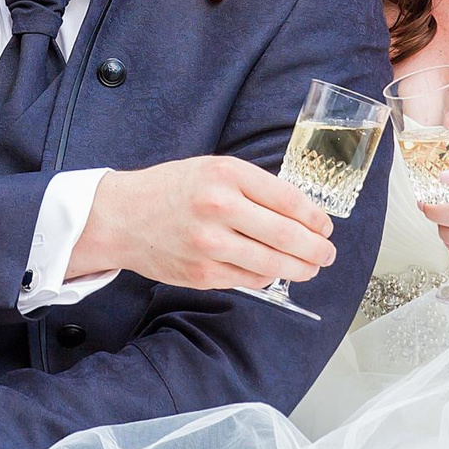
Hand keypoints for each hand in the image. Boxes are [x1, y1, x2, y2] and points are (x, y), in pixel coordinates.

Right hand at [73, 155, 338, 289]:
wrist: (121, 216)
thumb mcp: (212, 169)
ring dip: (300, 269)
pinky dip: (267, 277)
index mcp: (226, 175)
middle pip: (286, 235)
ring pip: (272, 264)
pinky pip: (249, 279)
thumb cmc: (170, 189)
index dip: (315, 217)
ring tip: (311, 267)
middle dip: (316, 249)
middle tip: (328, 253)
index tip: (325, 226)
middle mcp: (219, 207)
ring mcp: (210, 244)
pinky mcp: (202, 273)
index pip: (288, 199)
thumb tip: (298, 215)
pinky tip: (273, 272)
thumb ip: (252, 187)